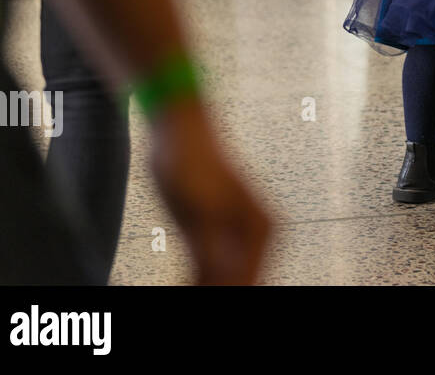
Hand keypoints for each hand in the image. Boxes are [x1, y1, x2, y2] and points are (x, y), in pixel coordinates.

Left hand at [149, 99, 271, 284]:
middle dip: (212, 295)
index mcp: (260, 230)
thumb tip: (218, 283)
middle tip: (182, 299)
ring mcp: (237, 238)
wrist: (178, 132)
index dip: (219, 297)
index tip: (191, 301)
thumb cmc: (190, 162)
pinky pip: (207, 275)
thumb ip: (210, 251)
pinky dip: (193, 286)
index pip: (244, 285)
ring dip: (201, 291)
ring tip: (174, 293)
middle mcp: (256, 237)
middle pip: (237, 286)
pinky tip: (177, 289)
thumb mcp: (198, 209)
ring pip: (221, 284)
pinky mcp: (214, 238)